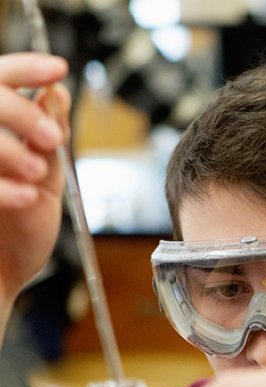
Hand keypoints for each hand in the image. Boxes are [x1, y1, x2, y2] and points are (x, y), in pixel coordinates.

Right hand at [0, 52, 68, 303]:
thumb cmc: (18, 238)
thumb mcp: (44, 186)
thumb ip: (49, 142)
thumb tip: (57, 93)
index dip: (26, 67)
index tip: (58, 69)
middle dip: (21, 112)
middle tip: (50, 140)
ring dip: (10, 148)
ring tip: (36, 176)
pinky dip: (4, 186)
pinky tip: (27, 199)